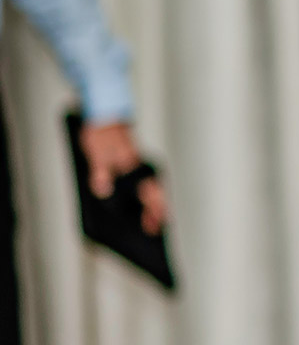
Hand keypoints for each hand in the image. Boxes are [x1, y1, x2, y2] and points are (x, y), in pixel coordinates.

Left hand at [77, 120, 169, 235]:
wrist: (103, 114)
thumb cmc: (101, 133)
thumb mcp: (97, 153)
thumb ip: (100, 172)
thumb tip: (102, 190)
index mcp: (133, 167)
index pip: (150, 193)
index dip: (154, 211)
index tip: (154, 226)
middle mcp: (139, 168)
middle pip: (154, 193)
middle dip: (156, 213)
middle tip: (154, 230)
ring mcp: (137, 167)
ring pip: (151, 189)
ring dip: (151, 205)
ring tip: (149, 222)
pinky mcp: (132, 165)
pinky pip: (142, 184)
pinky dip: (143, 196)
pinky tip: (136, 204)